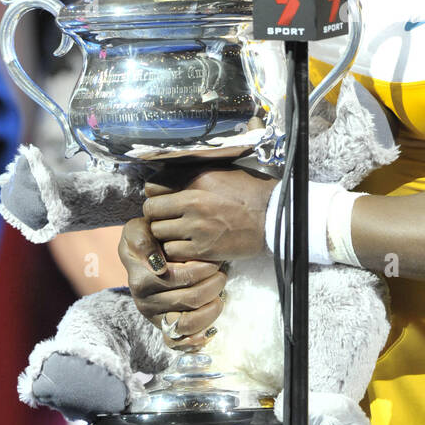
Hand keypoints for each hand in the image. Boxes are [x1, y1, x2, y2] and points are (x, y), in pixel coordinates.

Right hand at [117, 217, 226, 349]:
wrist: (142, 252)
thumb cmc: (147, 238)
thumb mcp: (138, 229)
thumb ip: (141, 239)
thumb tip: (158, 265)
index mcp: (142, 279)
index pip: (183, 277)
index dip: (206, 268)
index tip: (215, 259)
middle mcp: (145, 302)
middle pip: (192, 299)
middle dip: (215, 284)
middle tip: (222, 271)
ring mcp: (154, 317)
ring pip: (189, 323)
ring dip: (212, 308)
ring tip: (220, 292)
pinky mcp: (162, 329)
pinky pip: (178, 343)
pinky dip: (196, 340)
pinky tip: (210, 329)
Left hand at [141, 167, 275, 263]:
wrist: (273, 218)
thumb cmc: (250, 193)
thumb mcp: (220, 172)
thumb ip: (192, 174)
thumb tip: (165, 179)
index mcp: (197, 180)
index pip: (153, 186)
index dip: (156, 194)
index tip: (163, 199)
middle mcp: (193, 202)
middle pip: (151, 211)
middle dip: (156, 215)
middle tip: (168, 218)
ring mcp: (197, 228)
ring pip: (158, 233)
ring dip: (165, 234)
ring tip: (177, 233)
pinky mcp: (203, 250)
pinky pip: (172, 251)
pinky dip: (176, 250)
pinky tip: (187, 246)